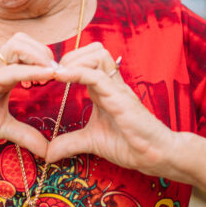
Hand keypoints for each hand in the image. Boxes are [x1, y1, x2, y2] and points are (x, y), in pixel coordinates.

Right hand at [0, 32, 57, 157]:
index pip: (25, 51)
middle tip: (57, 72)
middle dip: (44, 51)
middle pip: (23, 40)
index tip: (60, 76)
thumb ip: (24, 134)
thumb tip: (47, 151)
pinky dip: (31, 71)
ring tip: (52, 72)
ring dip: (39, 55)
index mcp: (1, 73)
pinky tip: (47, 76)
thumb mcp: (1, 127)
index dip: (44, 59)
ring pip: (17, 45)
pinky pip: (10, 70)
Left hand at [46, 42, 175, 176]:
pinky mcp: (120, 97)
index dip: (67, 62)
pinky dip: (77, 72)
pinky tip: (61, 77)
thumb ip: (69, 143)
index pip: (87, 60)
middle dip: (70, 55)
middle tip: (54, 72)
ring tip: (58, 74)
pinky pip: (97, 75)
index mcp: (103, 88)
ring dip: (74, 60)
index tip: (49, 75)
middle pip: (93, 49)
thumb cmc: (129, 144)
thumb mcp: (91, 141)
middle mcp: (110, 83)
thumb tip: (48, 154)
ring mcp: (116, 88)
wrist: (157, 157)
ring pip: (97, 55)